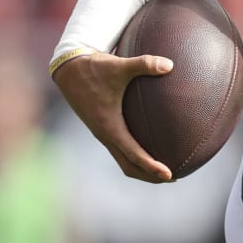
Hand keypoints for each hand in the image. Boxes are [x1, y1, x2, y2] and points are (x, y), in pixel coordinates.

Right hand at [52, 52, 174, 181]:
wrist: (68, 68)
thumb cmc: (94, 68)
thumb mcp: (119, 66)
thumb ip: (145, 65)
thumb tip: (170, 64)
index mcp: (109, 126)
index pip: (134, 154)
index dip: (152, 166)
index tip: (170, 174)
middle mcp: (105, 134)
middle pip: (128, 166)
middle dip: (149, 175)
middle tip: (174, 177)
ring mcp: (102, 132)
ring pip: (123, 159)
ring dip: (141, 168)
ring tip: (165, 168)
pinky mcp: (102, 126)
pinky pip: (120, 148)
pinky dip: (134, 155)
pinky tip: (150, 145)